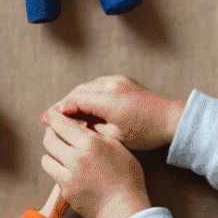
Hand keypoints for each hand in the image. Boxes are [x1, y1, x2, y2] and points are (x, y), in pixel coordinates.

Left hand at [41, 113, 149, 217]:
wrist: (125, 210)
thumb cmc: (127, 178)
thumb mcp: (117, 147)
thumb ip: (96, 134)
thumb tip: (81, 126)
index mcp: (88, 144)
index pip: (60, 123)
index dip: (54, 117)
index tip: (54, 115)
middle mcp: (74, 159)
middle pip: (48, 140)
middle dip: (51, 134)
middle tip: (57, 133)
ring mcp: (67, 178)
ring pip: (46, 159)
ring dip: (52, 154)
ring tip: (63, 153)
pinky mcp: (65, 192)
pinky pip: (54, 176)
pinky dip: (59, 171)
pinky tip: (70, 171)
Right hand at [50, 75, 183, 149]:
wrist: (170, 118)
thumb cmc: (147, 132)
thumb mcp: (117, 136)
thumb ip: (94, 129)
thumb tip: (74, 126)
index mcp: (110, 101)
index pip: (76, 101)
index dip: (59, 110)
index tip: (46, 118)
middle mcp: (112, 86)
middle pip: (78, 92)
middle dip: (62, 104)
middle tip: (48, 116)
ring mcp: (117, 80)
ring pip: (86, 87)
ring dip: (73, 98)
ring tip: (62, 112)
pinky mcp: (121, 80)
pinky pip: (97, 85)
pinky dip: (86, 94)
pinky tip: (80, 105)